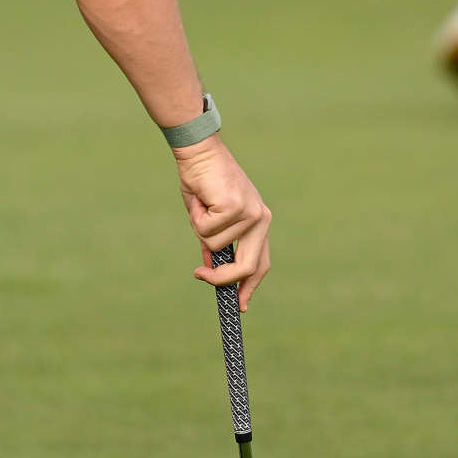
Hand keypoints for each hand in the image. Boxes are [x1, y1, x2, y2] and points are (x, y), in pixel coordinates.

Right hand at [176, 136, 271, 305]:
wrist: (200, 151)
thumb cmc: (203, 182)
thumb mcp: (210, 218)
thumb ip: (215, 244)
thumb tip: (211, 269)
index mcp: (260, 221)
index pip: (260, 263)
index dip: (249, 286)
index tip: (240, 305)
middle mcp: (261, 219)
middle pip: (248, 266)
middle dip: (222, 279)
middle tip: (201, 275)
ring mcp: (250, 214)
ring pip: (217, 247)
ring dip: (199, 230)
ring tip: (201, 206)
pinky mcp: (236, 208)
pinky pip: (207, 232)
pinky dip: (196, 219)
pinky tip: (201, 199)